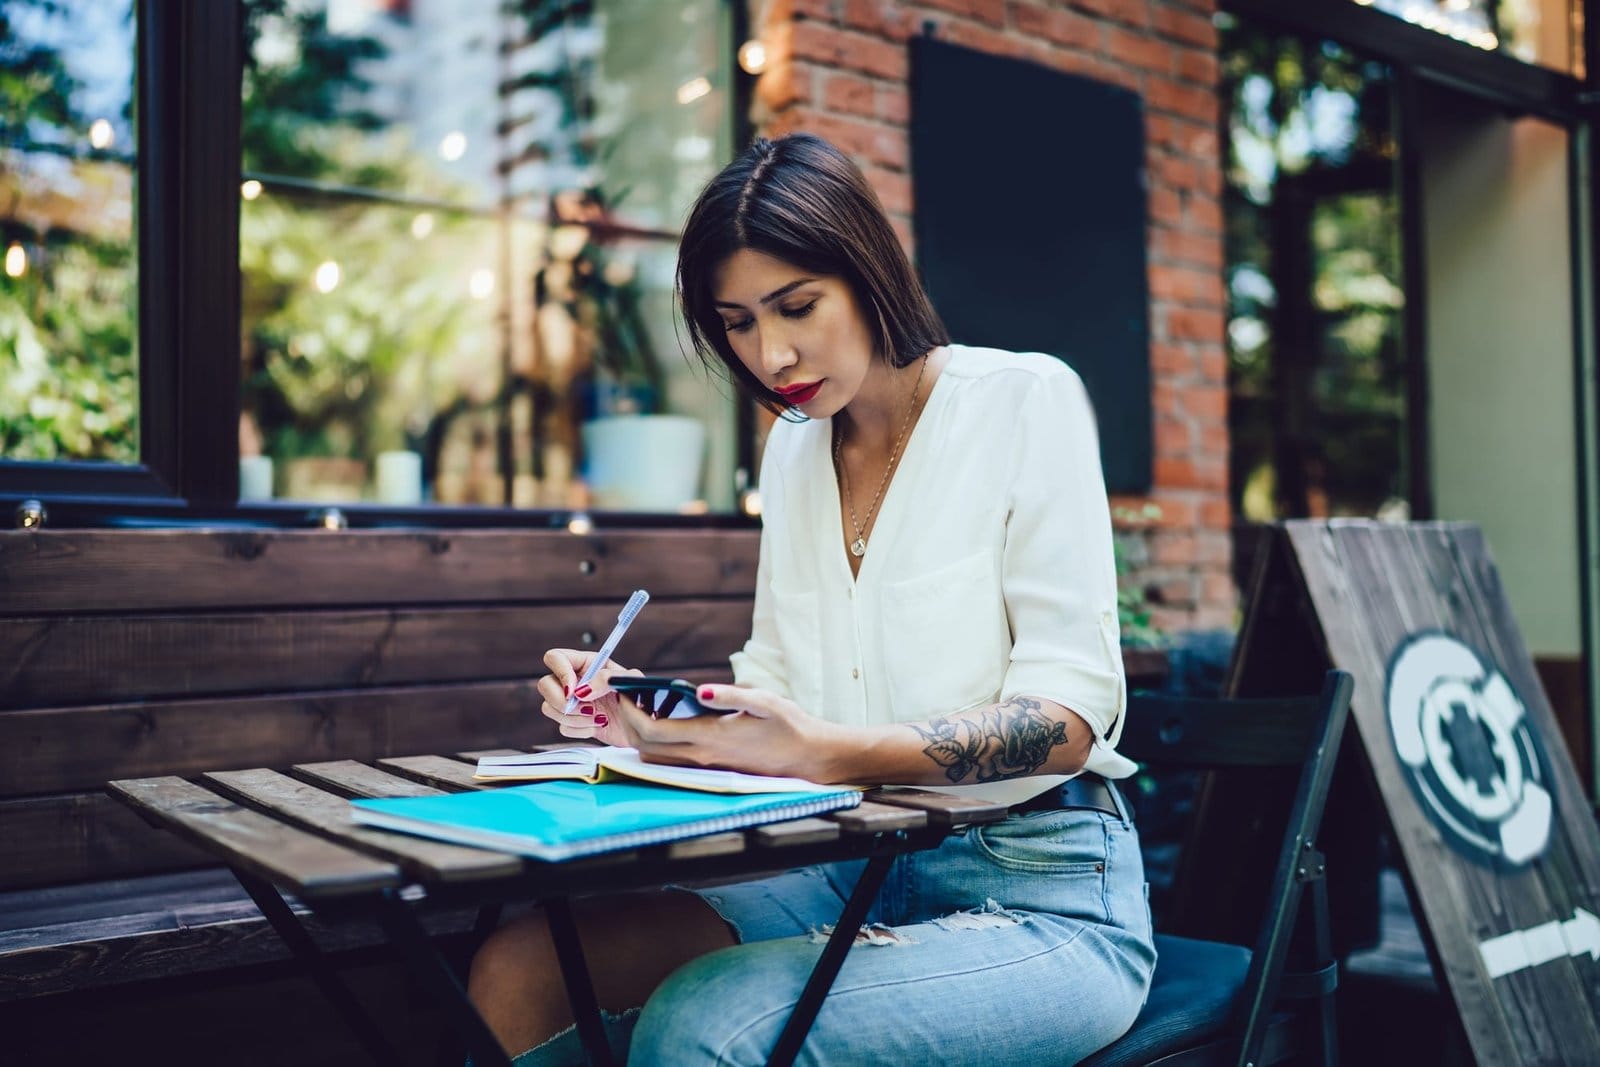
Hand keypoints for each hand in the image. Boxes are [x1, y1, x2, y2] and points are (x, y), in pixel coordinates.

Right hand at [536, 648, 644, 747]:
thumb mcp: (629, 681)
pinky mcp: (573, 722)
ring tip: (599, 718)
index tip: (574, 691)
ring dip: (573, 717)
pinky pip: (562, 727)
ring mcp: (571, 702)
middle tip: (586, 709)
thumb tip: (581, 691)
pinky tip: (598, 726)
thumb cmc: (638, 696)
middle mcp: (574, 681)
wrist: (644, 725)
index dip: (559, 673)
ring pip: (549, 708)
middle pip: (544, 685)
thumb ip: (606, 679)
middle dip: (561, 701)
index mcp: (585, 663)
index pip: (555, 658)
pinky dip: (580, 730)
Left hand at [607, 683, 852, 782]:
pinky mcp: (712, 768)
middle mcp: (702, 757)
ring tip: (643, 707)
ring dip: (641, 736)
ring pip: (657, 758)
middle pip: (647, 748)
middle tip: (626, 697)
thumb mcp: (763, 701)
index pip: (653, 731)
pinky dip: (658, 743)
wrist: (809, 757)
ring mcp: (706, 766)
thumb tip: (698, 690)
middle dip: (628, 724)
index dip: (631, 713)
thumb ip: (729, 694)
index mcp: (710, 738)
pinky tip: (667, 721)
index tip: (625, 692)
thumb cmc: (789, 725)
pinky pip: (672, 761)